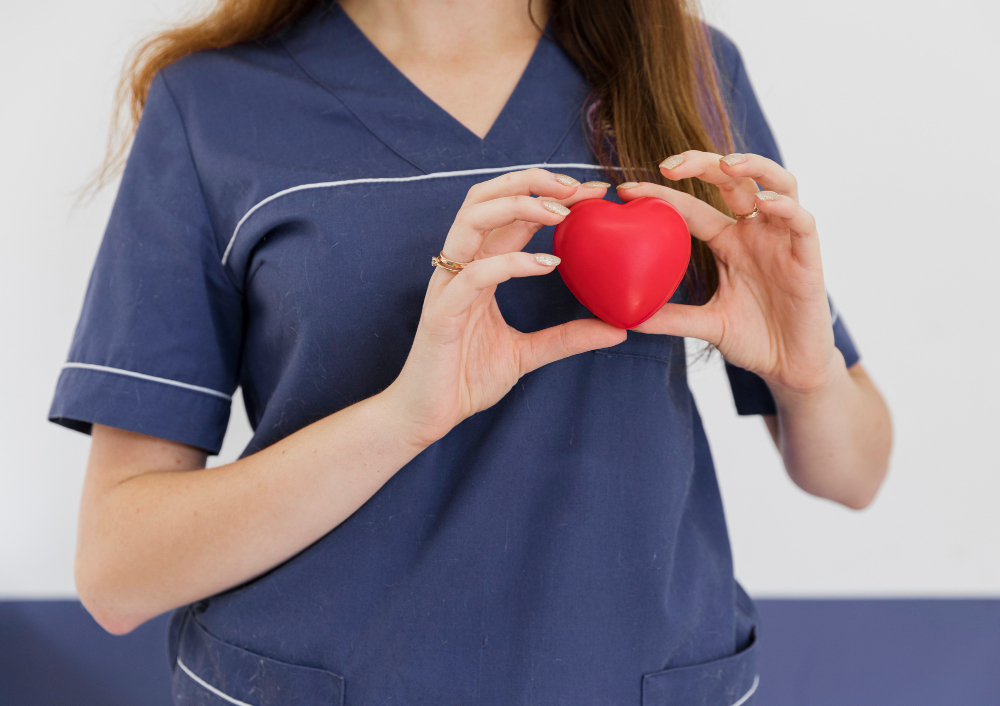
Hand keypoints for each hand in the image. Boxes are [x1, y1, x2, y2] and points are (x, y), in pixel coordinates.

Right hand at [385, 169, 626, 446]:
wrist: (425, 417)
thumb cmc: (465, 380)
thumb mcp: (528, 354)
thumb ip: (566, 337)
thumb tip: (619, 331)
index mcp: (478, 268)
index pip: (511, 215)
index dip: (549, 194)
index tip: (593, 192)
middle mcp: (460, 267)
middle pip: (484, 197)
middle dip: (530, 181)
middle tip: (577, 187)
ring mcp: (447, 286)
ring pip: (472, 220)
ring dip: (517, 205)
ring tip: (561, 212)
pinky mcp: (442, 312)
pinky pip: (475, 275)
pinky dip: (512, 263)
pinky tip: (548, 264)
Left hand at [616, 150, 838, 393]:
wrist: (790, 366)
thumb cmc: (753, 338)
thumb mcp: (706, 325)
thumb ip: (670, 318)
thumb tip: (625, 317)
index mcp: (726, 242)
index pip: (691, 206)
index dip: (662, 194)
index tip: (626, 190)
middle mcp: (754, 232)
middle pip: (733, 179)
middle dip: (702, 163)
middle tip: (668, 164)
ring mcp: (783, 240)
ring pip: (777, 184)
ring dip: (754, 167)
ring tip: (726, 163)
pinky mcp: (808, 257)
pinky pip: (802, 222)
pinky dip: (786, 207)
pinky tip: (764, 203)